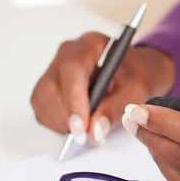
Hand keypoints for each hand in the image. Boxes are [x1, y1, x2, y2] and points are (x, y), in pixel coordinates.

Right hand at [30, 31, 174, 143]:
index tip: (81, 127)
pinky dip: (56, 121)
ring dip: (61, 121)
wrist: (136, 72)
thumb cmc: (138, 76)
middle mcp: (68, 53)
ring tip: (85, 128)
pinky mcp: (49, 83)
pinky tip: (77, 123)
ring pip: (42, 98)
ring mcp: (55, 67)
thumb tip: (95, 130)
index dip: (73, 102)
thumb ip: (116, 109)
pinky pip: (41, 106)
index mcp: (92, 45)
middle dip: (67, 116)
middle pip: (51, 86)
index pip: (72, 71)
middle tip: (86, 135)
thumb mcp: (138, 91)